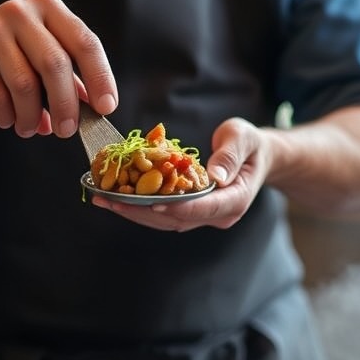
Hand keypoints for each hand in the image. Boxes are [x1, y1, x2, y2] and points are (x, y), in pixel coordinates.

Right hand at [0, 0, 117, 138]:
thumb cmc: (10, 50)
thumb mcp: (42, 51)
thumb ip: (70, 75)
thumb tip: (95, 109)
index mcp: (49, 7)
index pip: (84, 42)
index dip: (100, 77)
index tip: (106, 107)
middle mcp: (21, 13)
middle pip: (55, 64)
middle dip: (65, 105)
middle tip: (67, 130)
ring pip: (24, 84)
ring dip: (32, 116)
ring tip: (30, 128)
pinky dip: (7, 116)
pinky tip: (9, 120)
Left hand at [89, 118, 267, 230]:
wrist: (255, 156)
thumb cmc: (250, 144)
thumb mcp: (244, 139)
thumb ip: (230, 155)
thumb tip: (215, 177)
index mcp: (235, 200)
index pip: (203, 209)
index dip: (176, 207)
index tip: (151, 203)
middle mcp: (218, 215)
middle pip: (176, 219)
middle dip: (141, 211)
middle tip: (110, 200)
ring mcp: (204, 217)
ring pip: (165, 221)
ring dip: (133, 211)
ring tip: (104, 199)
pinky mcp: (191, 212)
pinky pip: (163, 213)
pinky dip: (139, 206)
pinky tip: (116, 196)